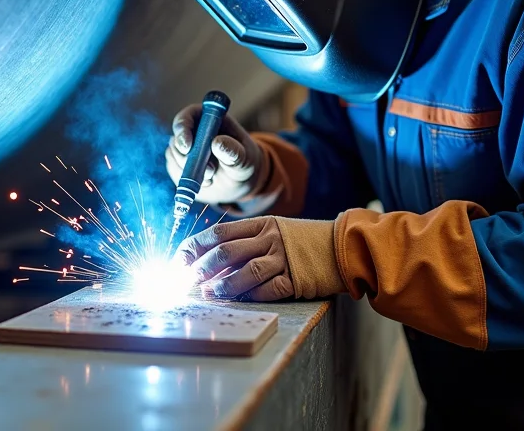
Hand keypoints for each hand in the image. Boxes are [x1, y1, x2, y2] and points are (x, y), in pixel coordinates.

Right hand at [164, 103, 267, 204]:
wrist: (238, 183)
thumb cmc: (244, 164)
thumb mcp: (244, 159)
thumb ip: (233, 151)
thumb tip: (217, 142)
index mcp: (210, 119)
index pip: (188, 116)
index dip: (183, 128)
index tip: (187, 147)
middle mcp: (193, 130)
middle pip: (177, 138)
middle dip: (187, 158)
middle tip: (209, 173)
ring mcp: (184, 146)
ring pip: (173, 155)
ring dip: (189, 170)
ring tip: (211, 177)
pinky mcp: (178, 163)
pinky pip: (174, 169)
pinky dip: (187, 179)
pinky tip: (205, 181)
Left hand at [176, 215, 344, 301]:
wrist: (343, 247)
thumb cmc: (302, 242)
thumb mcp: (274, 231)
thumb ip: (246, 242)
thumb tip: (209, 262)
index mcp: (261, 224)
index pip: (219, 232)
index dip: (196, 246)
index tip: (180, 260)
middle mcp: (270, 238)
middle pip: (227, 251)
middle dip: (202, 267)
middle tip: (188, 280)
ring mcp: (284, 258)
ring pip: (245, 272)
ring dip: (223, 285)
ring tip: (209, 293)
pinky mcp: (297, 279)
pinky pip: (268, 289)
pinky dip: (251, 295)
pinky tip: (239, 300)